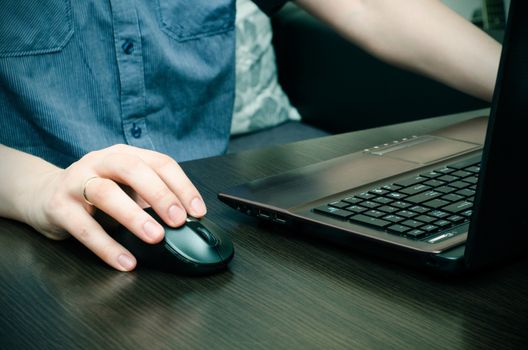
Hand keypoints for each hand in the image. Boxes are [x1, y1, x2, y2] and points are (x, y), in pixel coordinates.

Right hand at [24, 144, 206, 270]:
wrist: (43, 194)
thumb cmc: (94, 193)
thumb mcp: (126, 188)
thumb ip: (150, 199)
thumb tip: (184, 222)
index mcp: (124, 155)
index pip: (160, 162)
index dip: (182, 186)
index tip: (197, 211)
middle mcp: (100, 161)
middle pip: (133, 169)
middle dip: (160, 194)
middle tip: (178, 220)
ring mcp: (76, 181)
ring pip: (105, 193)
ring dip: (133, 216)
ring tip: (155, 237)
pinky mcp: (58, 205)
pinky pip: (83, 226)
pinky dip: (106, 246)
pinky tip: (125, 260)